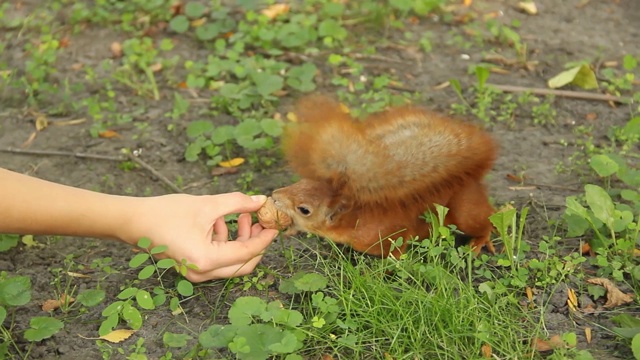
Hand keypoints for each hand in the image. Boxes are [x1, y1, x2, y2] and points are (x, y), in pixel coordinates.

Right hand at [121, 192, 277, 281]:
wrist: (133, 221)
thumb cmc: (165, 213)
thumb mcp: (207, 205)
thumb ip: (237, 203)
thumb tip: (261, 201)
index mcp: (206, 259)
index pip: (247, 253)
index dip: (264, 238)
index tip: (274, 223)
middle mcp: (202, 272)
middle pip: (243, 264)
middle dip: (255, 241)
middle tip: (260, 221)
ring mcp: (196, 272)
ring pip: (231, 261)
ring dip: (240, 239)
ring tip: (241, 215)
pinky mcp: (192, 266)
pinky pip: (218, 258)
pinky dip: (226, 242)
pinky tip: (223, 221)